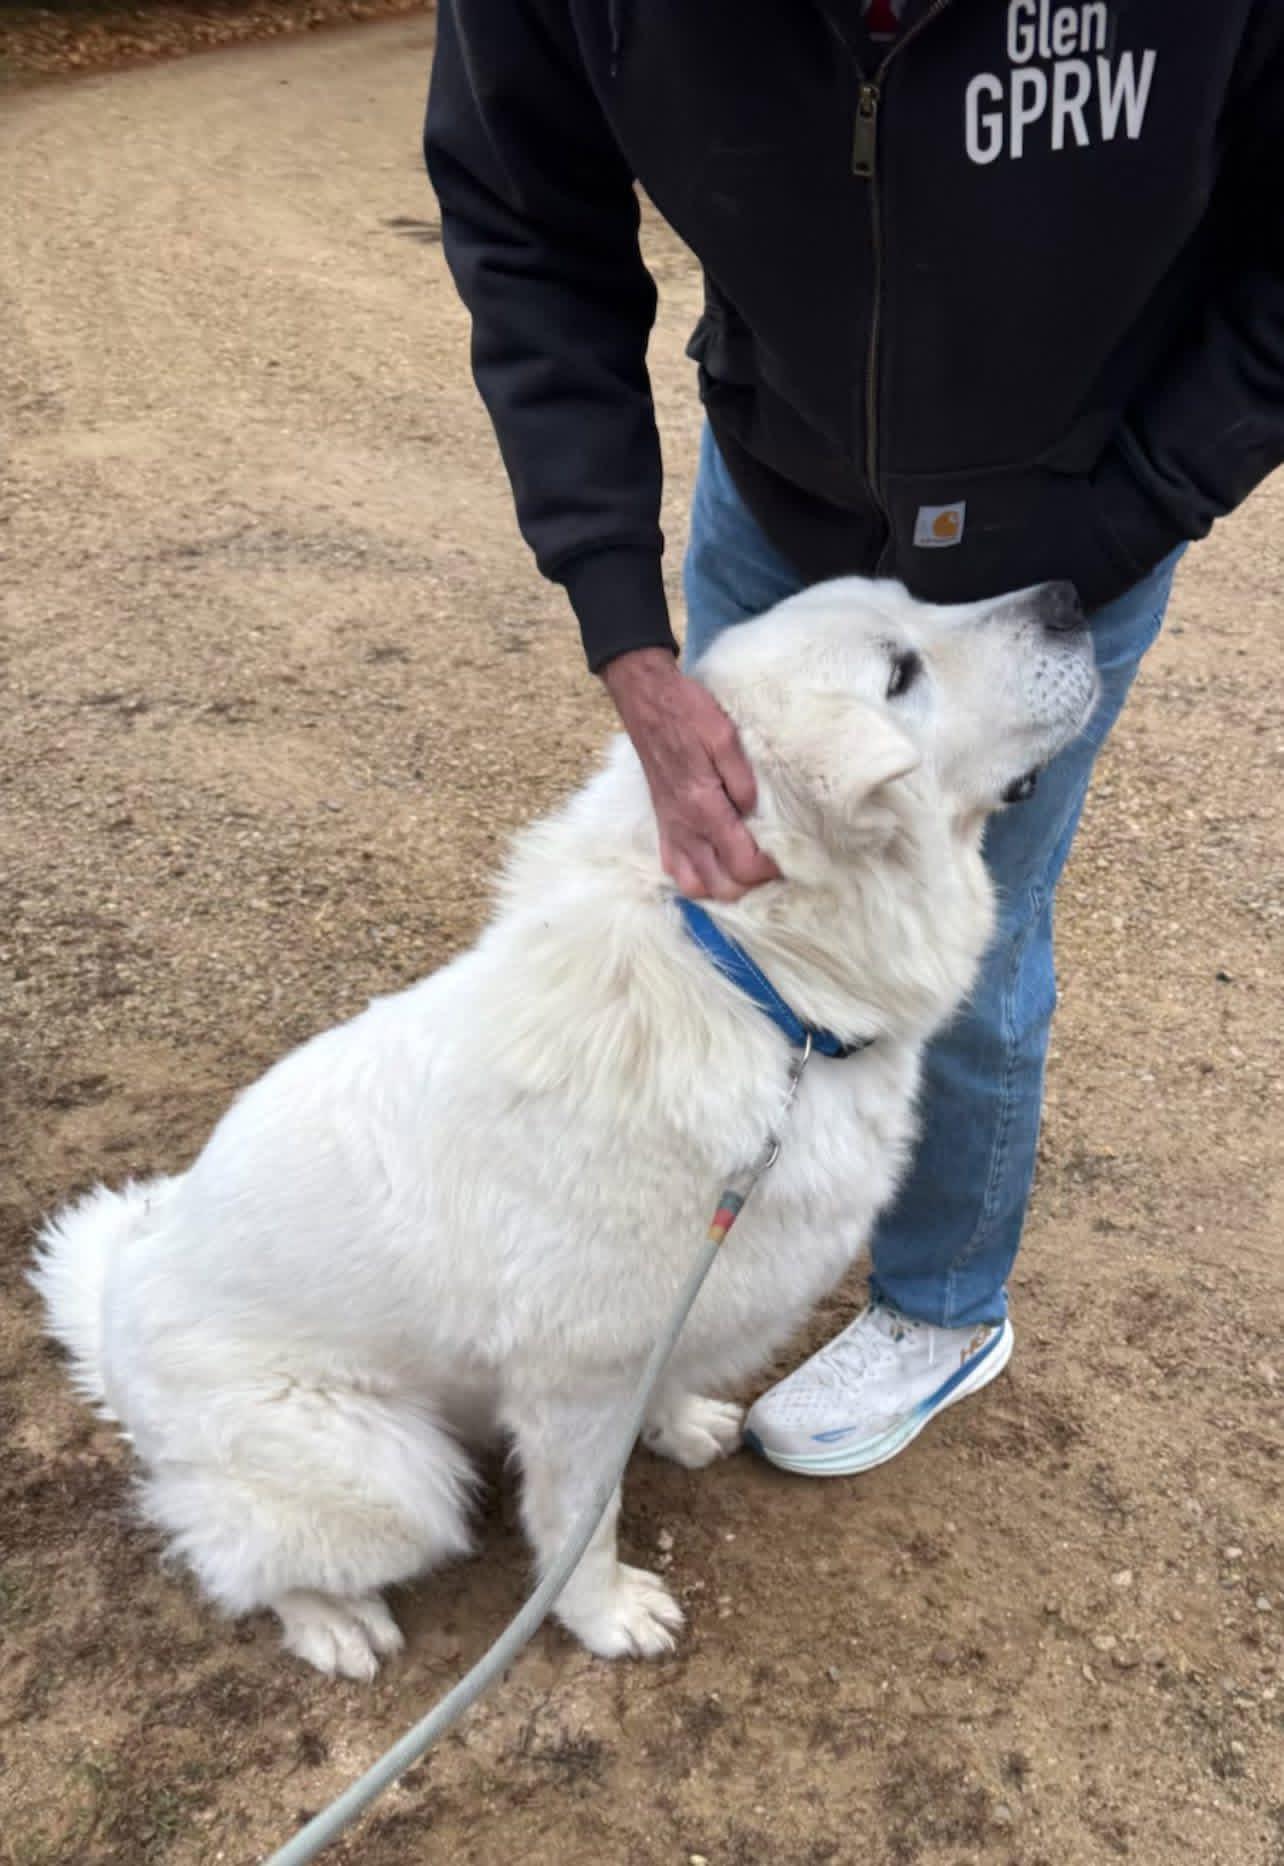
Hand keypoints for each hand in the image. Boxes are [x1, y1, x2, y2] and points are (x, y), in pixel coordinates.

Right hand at [600, 648, 779, 900]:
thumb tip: (754, 813)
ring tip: (742, 870)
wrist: (648, 704)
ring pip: (694, 886)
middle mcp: (684, 827)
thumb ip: (742, 780)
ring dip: (721, 887)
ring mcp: (670, 829)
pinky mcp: (662, 825)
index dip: (767, 871)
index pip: (740, 864)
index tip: (784, 860)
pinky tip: (713, 863)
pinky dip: (696, 877)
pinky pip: (675, 869)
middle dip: (748, 885)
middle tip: (768, 867)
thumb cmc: (688, 715)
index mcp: (704, 807)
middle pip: (719, 887)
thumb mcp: (725, 737)